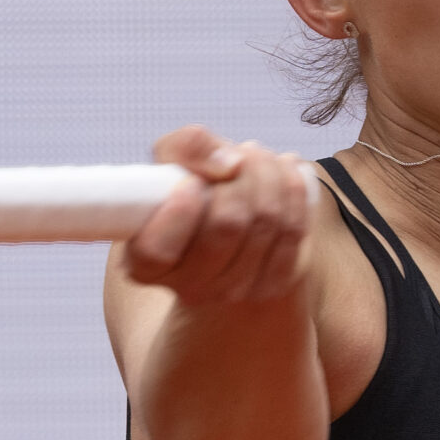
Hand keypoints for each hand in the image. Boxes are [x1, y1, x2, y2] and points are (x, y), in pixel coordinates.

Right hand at [122, 126, 317, 305]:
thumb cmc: (191, 189)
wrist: (227, 224)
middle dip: (242, 173)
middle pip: (227, 225)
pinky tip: (284, 174)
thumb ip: (187, 147)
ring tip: (259, 157)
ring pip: (266, 221)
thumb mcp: (173, 160)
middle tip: (241, 153)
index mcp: (145, 264)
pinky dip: (293, 191)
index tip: (192, 182)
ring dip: (269, 173)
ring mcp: (232, 291)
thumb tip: (229, 163)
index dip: (180, 211)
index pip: (157, 250)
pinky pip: (293, 230)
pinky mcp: (272, 285)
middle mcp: (188, 287)